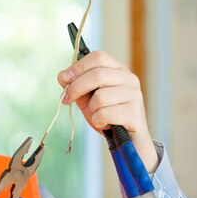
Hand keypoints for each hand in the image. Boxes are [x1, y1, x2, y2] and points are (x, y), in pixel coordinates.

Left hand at [57, 51, 157, 172]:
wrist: (127, 140)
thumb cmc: (107, 116)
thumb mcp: (88, 98)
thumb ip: (76, 85)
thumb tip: (62, 77)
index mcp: (118, 70)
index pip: (98, 57)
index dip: (78, 66)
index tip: (63, 78)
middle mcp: (129, 79)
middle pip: (97, 75)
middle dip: (76, 88)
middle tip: (66, 99)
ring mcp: (134, 95)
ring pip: (100, 97)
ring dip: (91, 110)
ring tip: (97, 115)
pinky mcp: (134, 113)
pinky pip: (105, 114)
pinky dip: (98, 121)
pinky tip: (105, 124)